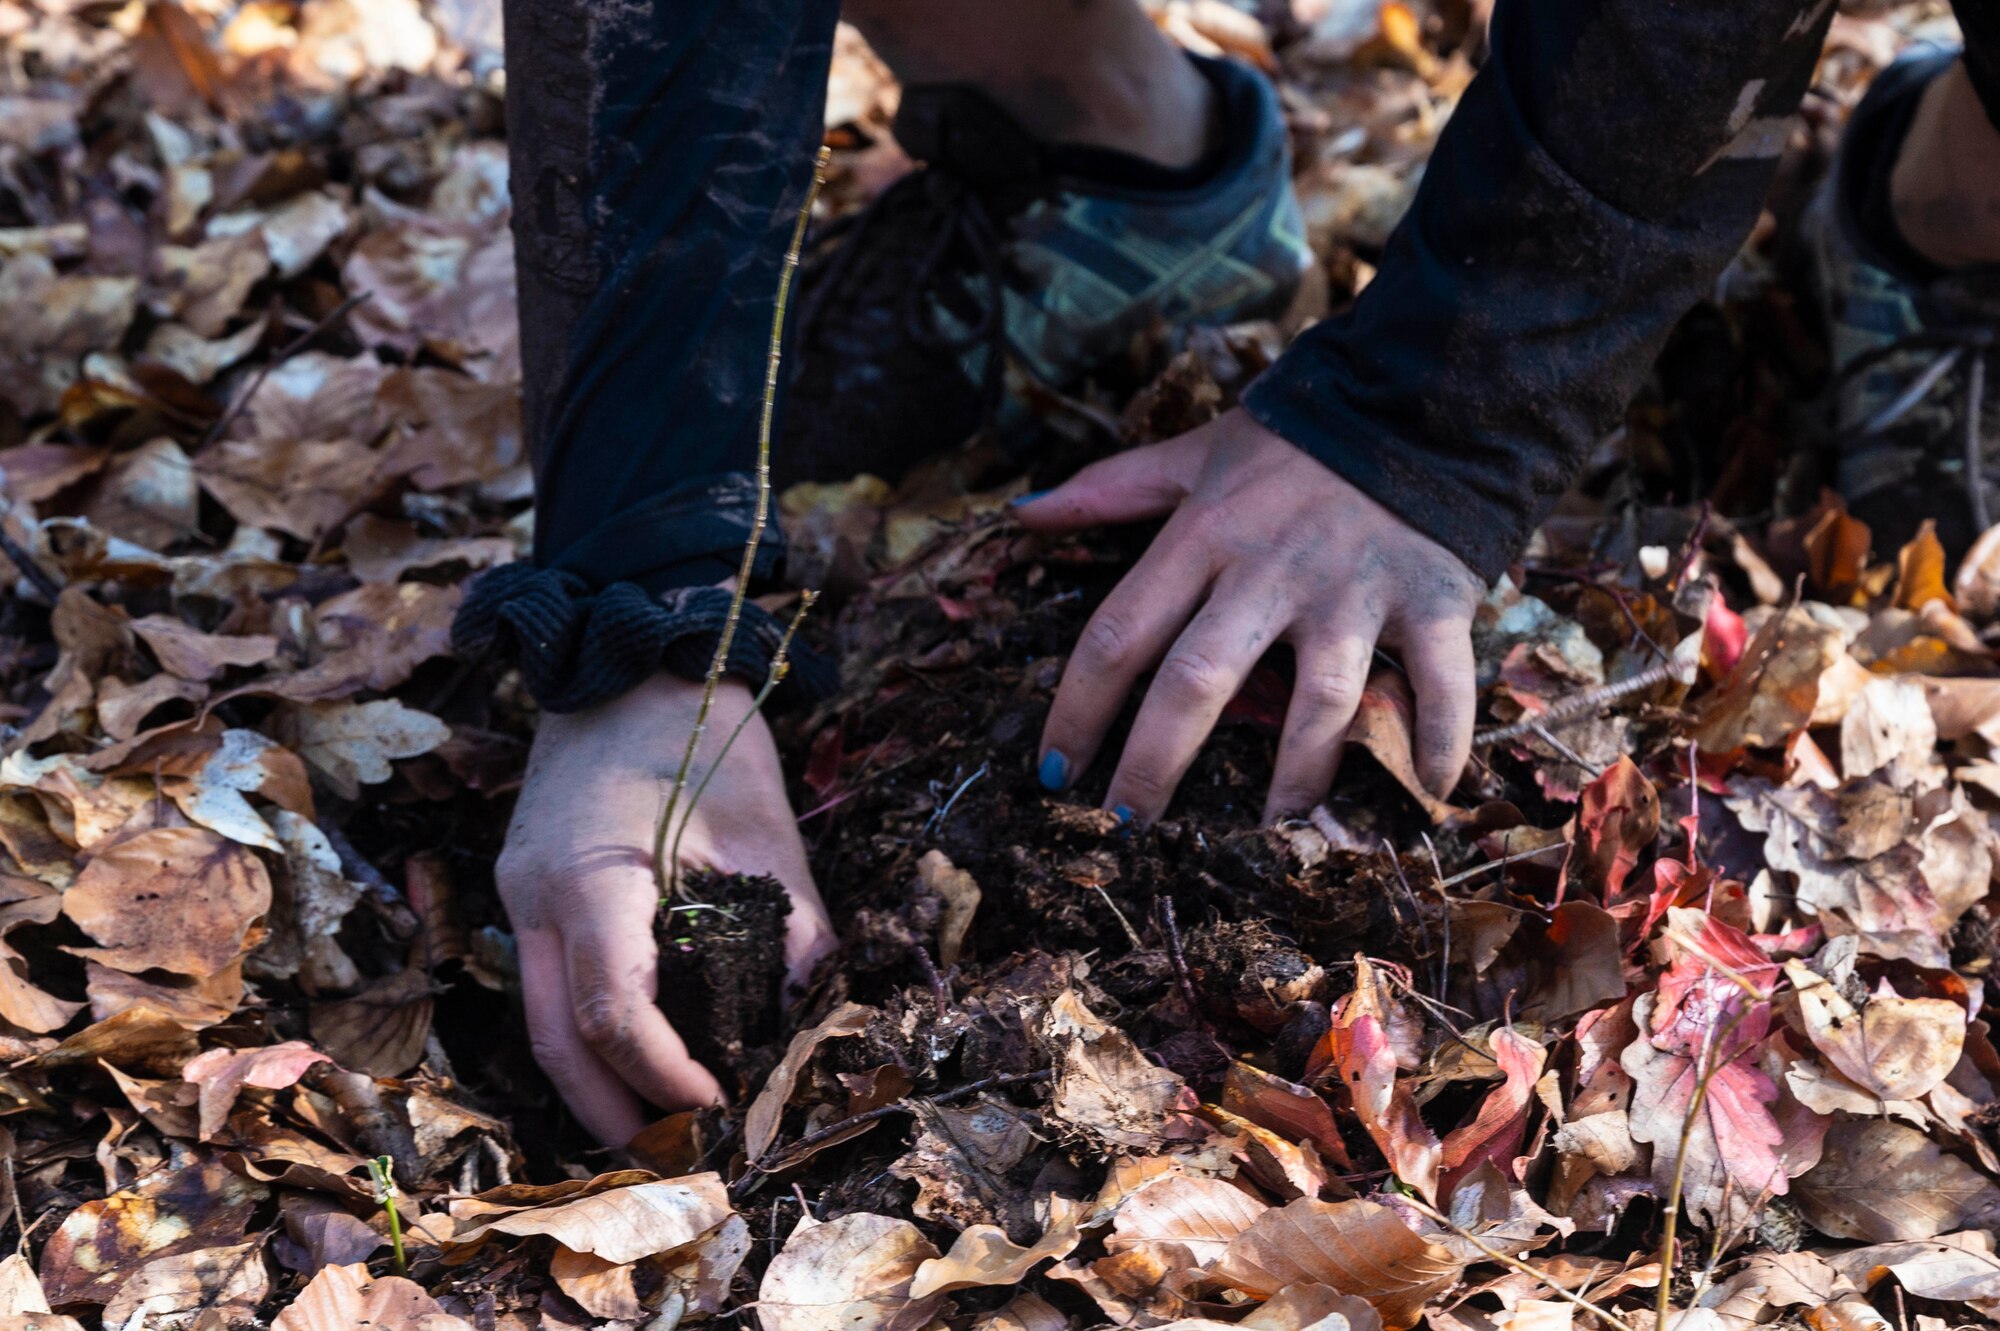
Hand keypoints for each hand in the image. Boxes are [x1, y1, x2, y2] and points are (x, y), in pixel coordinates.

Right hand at [496, 672, 836, 1143]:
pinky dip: (588, 1033)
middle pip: (557, 1042)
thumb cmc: (704, 732)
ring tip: (660, 1125)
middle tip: (680, 1156)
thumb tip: (813, 1015)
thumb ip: (793, 927)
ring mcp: (519, 895)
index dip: (666, 1077)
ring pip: (542, 1021)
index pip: (615, 1015)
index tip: (721, 1103)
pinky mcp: (528, 890)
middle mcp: (535, 898)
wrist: (632, 658)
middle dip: (613, 1113)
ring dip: (595, 1082)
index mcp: (590, 879)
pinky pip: (548, 984)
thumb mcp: (766, 828)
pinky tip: (636, 1058)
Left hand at [1015, 408, 1483, 824]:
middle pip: (1198, 679)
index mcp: (1205, 534)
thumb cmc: (1298, 439)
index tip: (1055, 773)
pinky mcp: (1431, 599)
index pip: (1118, 632)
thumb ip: (1112, 489)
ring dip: (1295, 778)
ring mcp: (1354, 590)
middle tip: (1130, 832)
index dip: (1078, 709)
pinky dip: (1441, 736)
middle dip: (1156, 764)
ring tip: (1271, 841)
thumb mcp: (1198, 453)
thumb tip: (1023, 511)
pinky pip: (1437, 680)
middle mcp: (1272, 569)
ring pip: (1317, 701)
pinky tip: (1430, 791)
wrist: (1422, 390)